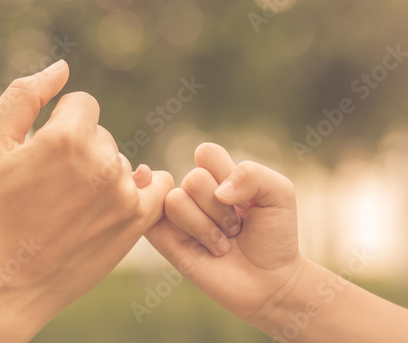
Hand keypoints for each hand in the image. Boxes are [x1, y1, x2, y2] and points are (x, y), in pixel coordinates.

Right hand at [0, 60, 172, 341]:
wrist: (8, 278)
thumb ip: (25, 95)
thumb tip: (62, 68)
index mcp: (67, 137)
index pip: (83, 105)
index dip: (61, 124)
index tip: (46, 152)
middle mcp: (102, 161)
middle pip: (102, 136)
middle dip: (81, 150)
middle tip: (55, 185)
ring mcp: (124, 193)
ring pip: (123, 163)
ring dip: (105, 175)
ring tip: (74, 206)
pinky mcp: (138, 221)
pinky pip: (160, 186)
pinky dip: (145, 188)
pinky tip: (122, 198)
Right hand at [146, 143, 302, 324]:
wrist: (271, 281)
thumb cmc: (275, 236)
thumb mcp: (279, 193)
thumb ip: (252, 173)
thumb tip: (218, 191)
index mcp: (218, 175)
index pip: (205, 153)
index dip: (226, 174)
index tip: (247, 200)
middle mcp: (195, 192)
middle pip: (194, 178)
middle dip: (222, 209)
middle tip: (236, 228)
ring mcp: (179, 216)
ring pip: (176, 200)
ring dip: (206, 227)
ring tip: (222, 243)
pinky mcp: (166, 239)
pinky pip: (156, 221)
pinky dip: (185, 231)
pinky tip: (204, 248)